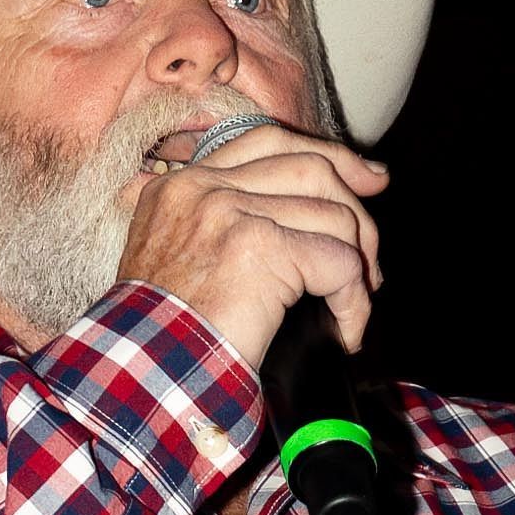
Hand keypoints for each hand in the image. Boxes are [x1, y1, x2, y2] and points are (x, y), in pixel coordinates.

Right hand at [115, 123, 387, 371]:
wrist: (144, 373)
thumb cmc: (159, 337)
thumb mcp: (173, 261)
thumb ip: (216, 227)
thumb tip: (292, 222)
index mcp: (183, 184)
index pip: (268, 141)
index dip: (328, 156)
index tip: (364, 178)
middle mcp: (206, 188)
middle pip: (311, 168)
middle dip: (356, 210)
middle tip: (370, 256)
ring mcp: (233, 213)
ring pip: (333, 215)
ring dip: (358, 264)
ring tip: (353, 303)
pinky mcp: (263, 249)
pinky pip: (338, 263)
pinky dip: (353, 300)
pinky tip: (346, 329)